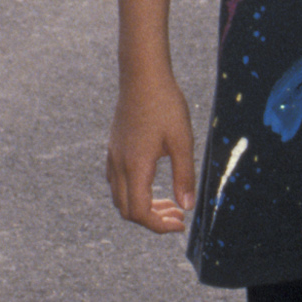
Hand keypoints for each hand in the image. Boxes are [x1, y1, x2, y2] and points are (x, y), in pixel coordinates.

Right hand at [108, 68, 196, 232]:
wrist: (142, 76)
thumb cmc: (165, 105)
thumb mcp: (182, 141)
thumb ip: (185, 176)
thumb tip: (188, 207)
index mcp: (135, 167)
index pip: (140, 212)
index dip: (159, 226)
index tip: (181, 223)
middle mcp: (118, 165)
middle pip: (127, 210)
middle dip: (152, 220)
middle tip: (179, 216)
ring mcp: (113, 157)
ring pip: (120, 197)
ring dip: (143, 206)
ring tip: (170, 203)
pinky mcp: (114, 149)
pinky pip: (117, 182)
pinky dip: (134, 192)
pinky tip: (154, 185)